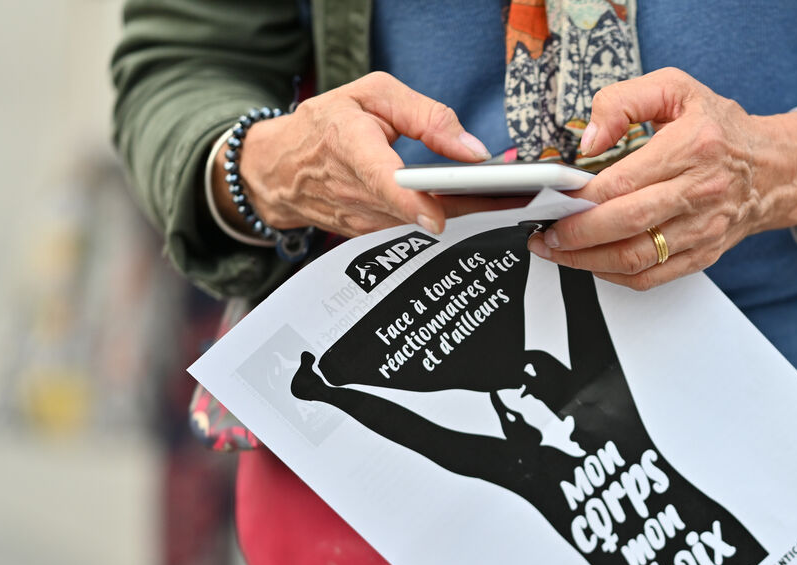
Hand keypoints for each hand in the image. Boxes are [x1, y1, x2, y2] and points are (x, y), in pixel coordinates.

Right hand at [211, 72, 506, 237]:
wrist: (278, 170)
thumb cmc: (326, 125)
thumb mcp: (370, 95)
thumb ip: (424, 114)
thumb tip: (471, 148)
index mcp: (349, 147)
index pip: (381, 181)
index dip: (410, 202)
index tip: (436, 216)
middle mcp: (356, 192)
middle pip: (419, 209)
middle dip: (470, 205)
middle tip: (518, 198)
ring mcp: (363, 221)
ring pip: (424, 225)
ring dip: (468, 214)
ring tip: (512, 200)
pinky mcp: (371, 237)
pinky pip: (417, 232)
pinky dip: (449, 220)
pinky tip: (481, 210)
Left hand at [527, 68, 796, 290]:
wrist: (775, 169)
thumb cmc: (723, 130)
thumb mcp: (677, 89)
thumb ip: (624, 102)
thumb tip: (588, 139)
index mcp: (692, 148)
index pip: (623, 181)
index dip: (580, 197)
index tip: (552, 199)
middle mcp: (700, 192)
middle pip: (625, 225)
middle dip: (575, 235)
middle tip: (546, 234)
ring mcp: (702, 230)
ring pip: (635, 259)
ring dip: (587, 261)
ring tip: (559, 252)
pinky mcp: (703, 254)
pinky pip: (651, 277)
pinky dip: (615, 277)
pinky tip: (594, 264)